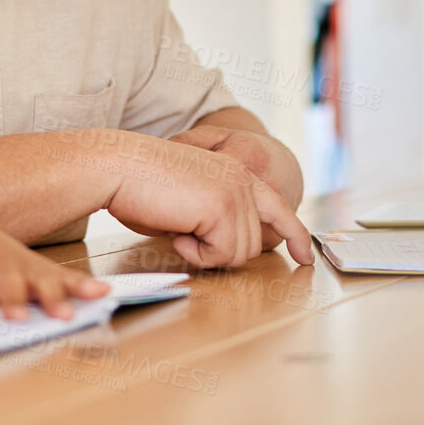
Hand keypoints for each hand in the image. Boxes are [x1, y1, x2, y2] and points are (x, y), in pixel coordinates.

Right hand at [0, 216, 109, 319]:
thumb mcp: (28, 266)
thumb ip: (56, 283)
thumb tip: (100, 293)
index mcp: (35, 270)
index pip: (65, 279)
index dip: (83, 286)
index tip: (104, 291)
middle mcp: (18, 271)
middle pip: (41, 282)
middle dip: (54, 298)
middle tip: (66, 315)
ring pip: (7, 287)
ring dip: (14, 302)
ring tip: (18, 317)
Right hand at [101, 134, 312, 267]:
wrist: (118, 167)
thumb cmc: (139, 186)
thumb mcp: (188, 203)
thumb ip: (213, 219)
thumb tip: (221, 250)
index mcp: (236, 173)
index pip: (278, 208)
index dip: (294, 235)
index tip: (305, 257)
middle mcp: (242, 180)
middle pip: (252, 245)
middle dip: (217, 252)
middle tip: (182, 233)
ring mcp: (235, 192)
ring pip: (238, 254)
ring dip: (204, 253)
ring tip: (177, 226)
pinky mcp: (222, 207)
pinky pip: (220, 255)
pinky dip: (195, 254)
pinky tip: (176, 231)